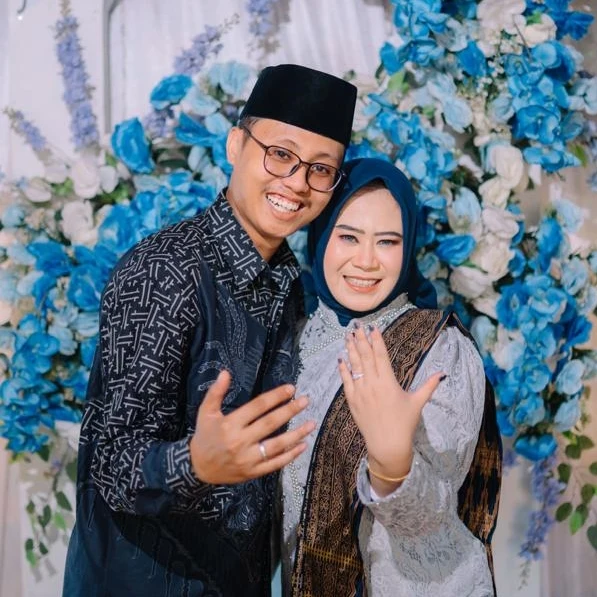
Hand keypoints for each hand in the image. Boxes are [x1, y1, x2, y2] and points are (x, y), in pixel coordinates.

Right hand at [190, 371, 314, 483]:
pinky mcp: (252, 473)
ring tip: (311, 423)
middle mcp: (240, 441)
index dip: (275, 397)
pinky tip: (302, 445)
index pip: (258, 407)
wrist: (198, 468)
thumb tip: (225, 372)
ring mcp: (248, 459)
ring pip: (277, 446)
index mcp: (230, 424)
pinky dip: (290, 456)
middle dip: (290, 411)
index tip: (291, 389)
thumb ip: (216, 392)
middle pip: (270, 424)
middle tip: (305, 400)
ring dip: (296, 434)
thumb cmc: (205, 436)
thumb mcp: (205, 412)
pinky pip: (274, 464)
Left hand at [338, 324, 443, 482]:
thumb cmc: (404, 424)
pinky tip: (341, 358)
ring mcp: (361, 392)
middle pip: (365, 356)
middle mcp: (373, 384)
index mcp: (389, 382)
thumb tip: (443, 373)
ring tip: (347, 336)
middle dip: (361, 339)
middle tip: (356, 326)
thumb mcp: (418, 402)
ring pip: (354, 366)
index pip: (381, 356)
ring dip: (350, 349)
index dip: (377, 340)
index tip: (373, 328)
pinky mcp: (352, 401)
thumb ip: (429, 386)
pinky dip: (343, 369)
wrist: (388, 445)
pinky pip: (346, 381)